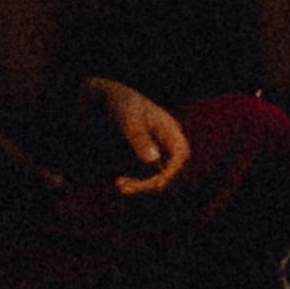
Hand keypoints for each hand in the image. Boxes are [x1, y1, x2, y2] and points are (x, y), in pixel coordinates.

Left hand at [87, 76, 189, 196]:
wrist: (108, 100)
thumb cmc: (122, 104)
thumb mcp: (129, 119)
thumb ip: (140, 139)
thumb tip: (154, 161)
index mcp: (171, 131)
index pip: (181, 157)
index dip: (172, 174)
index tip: (153, 184)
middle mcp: (169, 144)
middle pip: (174, 173)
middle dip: (153, 185)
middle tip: (125, 188)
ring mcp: (160, 153)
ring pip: (162, 179)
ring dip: (144, 187)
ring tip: (120, 186)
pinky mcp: (148, 159)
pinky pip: (150, 178)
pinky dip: (138, 184)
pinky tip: (120, 182)